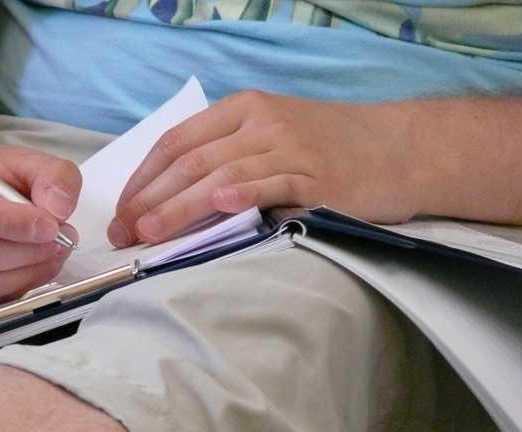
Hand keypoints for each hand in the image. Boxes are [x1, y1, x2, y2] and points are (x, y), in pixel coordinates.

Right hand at [0, 144, 81, 308]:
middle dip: (26, 252)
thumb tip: (58, 208)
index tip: (49, 226)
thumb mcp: (27, 161)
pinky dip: (14, 289)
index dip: (10, 223)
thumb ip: (52, 176)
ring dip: (25, 273)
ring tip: (53, 253)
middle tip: (61, 241)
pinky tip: (32, 268)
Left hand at [107, 90, 426, 247]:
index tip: (122, 210)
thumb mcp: (270, 131)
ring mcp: (290, 147)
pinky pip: (273, 184)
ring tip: (150, 232)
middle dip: (151, 199)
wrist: (398, 147)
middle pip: (191, 160)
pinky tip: (219, 205)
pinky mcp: (318, 178)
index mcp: (241, 109)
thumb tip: (169, 194)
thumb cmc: (326, 145)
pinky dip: (243, 193)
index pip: (177, 141)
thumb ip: (225, 152)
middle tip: (124, 232)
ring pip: (222, 174)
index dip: (144, 178)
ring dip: (181, 206)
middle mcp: (261, 123)